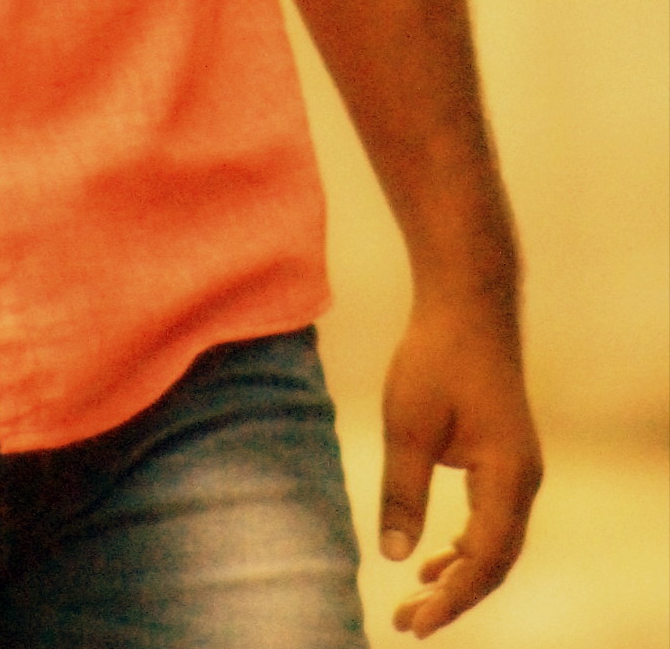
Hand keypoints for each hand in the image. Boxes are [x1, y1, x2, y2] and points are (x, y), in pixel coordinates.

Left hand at [378, 297, 541, 635]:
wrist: (468, 302)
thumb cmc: (436, 356)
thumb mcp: (408, 425)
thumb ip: (403, 493)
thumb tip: (394, 558)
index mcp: (507, 477)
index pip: (484, 560)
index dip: (451, 599)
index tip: (414, 623)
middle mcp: (523, 480)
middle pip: (496, 561)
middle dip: (455, 596)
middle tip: (408, 622)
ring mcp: (519, 468)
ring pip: (497, 542)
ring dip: (461, 573)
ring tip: (419, 598)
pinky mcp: (505, 456)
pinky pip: (494, 519)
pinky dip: (468, 545)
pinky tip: (438, 555)